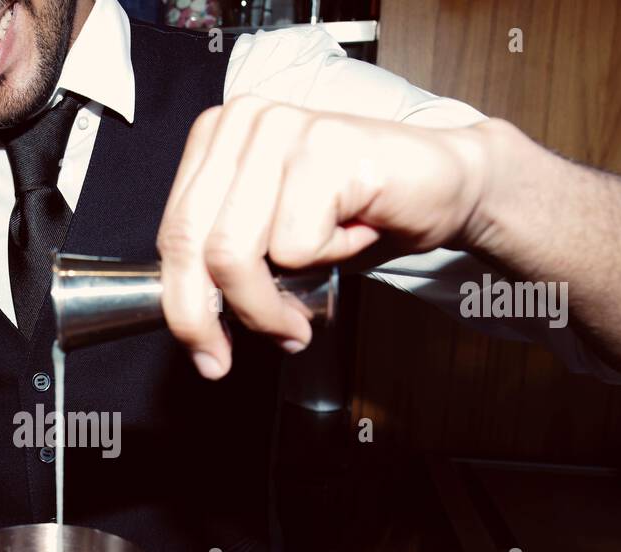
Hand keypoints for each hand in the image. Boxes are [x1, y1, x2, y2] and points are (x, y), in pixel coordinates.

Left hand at [156, 97, 489, 377]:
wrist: (447, 186)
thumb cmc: (359, 215)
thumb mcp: (272, 246)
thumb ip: (223, 269)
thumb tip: (193, 329)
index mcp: (218, 136)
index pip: (173, 232)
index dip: (180, 303)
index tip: (202, 349)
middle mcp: (244, 122)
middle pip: (194, 243)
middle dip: (205, 318)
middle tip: (223, 360)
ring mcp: (283, 128)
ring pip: (235, 253)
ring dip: (268, 306)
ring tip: (300, 313)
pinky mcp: (325, 147)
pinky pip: (295, 244)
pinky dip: (326, 261)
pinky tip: (352, 235)